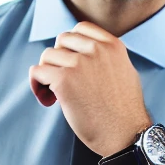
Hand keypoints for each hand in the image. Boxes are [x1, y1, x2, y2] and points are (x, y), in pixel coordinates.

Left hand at [28, 21, 150, 156]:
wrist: (127, 135)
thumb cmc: (125, 113)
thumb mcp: (125, 73)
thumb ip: (107, 58)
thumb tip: (85, 51)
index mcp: (113, 46)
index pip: (81, 28)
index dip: (71, 45)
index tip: (73, 63)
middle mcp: (96, 50)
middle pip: (61, 41)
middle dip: (59, 59)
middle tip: (64, 81)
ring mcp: (79, 64)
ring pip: (47, 56)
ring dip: (48, 74)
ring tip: (56, 95)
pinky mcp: (64, 80)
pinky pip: (37, 72)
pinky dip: (38, 86)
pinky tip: (49, 100)